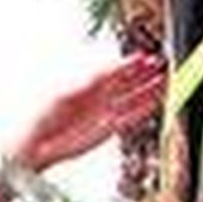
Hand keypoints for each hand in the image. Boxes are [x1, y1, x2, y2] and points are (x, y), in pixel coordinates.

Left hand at [7, 54, 166, 171]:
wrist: (35, 145)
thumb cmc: (43, 116)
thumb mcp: (69, 91)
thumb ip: (94, 79)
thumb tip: (116, 65)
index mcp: (86, 83)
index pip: (114, 69)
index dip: (130, 63)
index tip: (145, 56)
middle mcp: (97, 97)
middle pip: (127, 82)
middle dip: (144, 73)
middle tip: (162, 64)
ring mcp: (104, 112)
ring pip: (133, 98)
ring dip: (149, 89)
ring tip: (167, 79)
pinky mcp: (108, 130)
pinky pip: (132, 116)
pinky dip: (145, 108)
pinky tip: (157, 100)